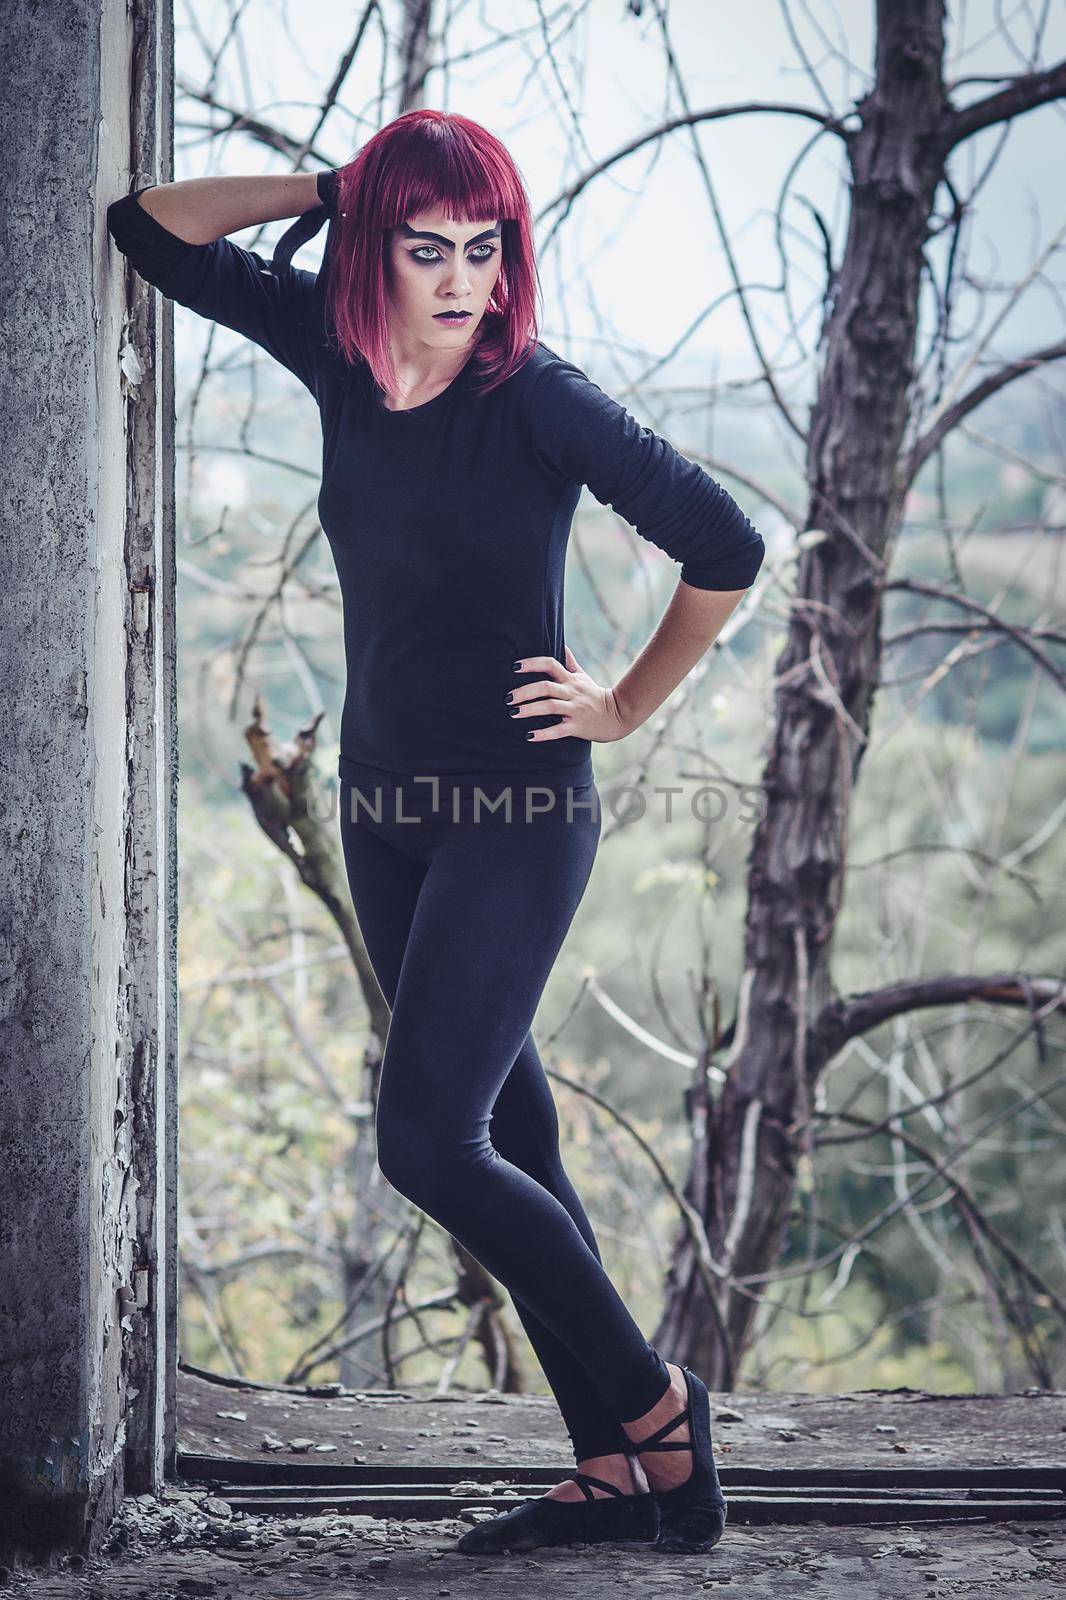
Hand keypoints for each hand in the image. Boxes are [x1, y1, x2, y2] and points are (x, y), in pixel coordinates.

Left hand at [506, 645, 631, 743]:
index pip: (550, 664)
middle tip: (507, 698)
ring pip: (550, 707)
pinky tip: (529, 736)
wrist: (618, 715)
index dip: (532, 664)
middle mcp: (571, 693)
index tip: (514, 667)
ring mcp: (574, 710)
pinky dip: (543, 734)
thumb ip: (569, 662)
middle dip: (524, 691)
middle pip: (546, 687)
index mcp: (570, 680)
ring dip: (530, 710)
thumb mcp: (583, 676)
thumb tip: (561, 643)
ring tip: (513, 713)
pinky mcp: (577, 727)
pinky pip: (558, 730)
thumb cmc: (595, 695)